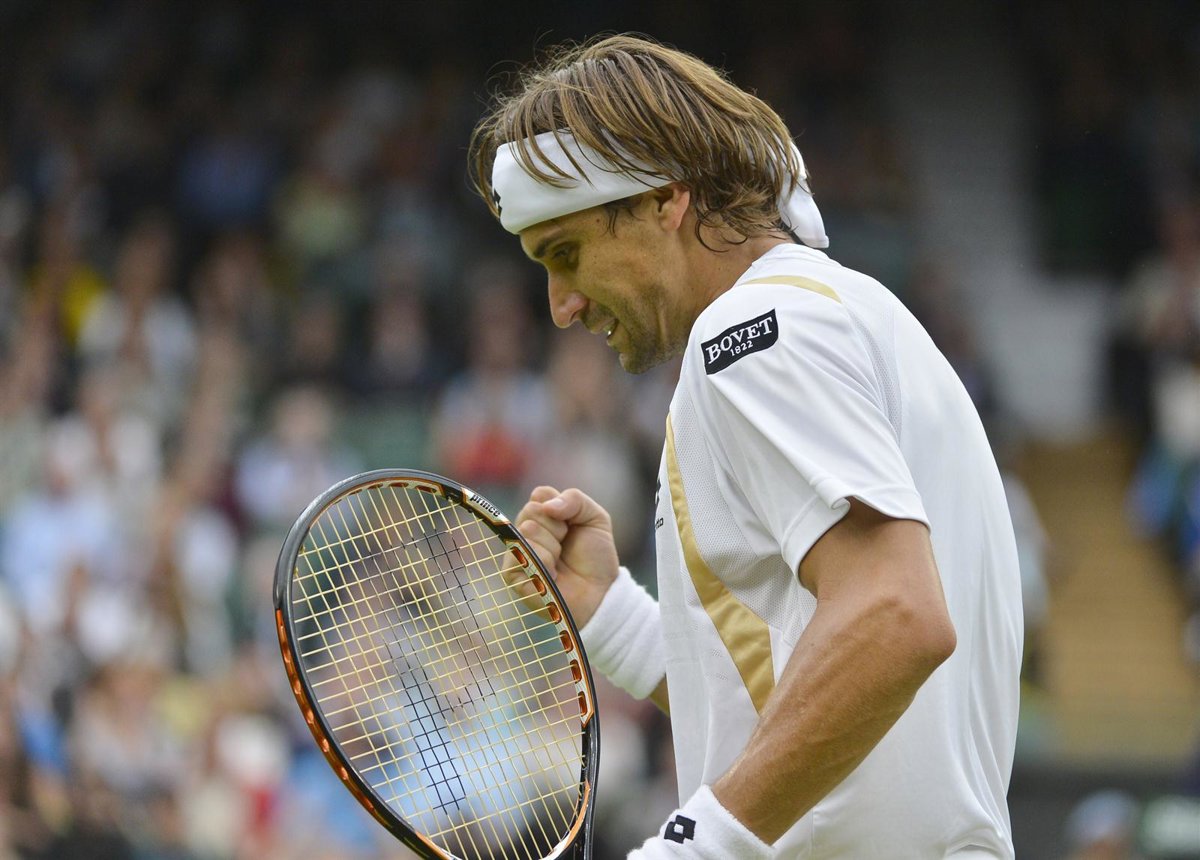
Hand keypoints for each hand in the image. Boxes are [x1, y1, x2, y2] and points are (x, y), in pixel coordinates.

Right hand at [515, 486, 619, 627]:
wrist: (599, 592)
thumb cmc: (596, 557)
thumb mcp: (595, 518)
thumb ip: (574, 499)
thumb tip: (548, 506)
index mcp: (542, 515)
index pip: (540, 494)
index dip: (560, 508)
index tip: (572, 525)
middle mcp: (525, 530)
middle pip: (532, 510)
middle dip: (558, 528)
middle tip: (566, 546)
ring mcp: (517, 551)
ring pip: (528, 529)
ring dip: (553, 547)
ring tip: (560, 563)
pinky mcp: (512, 573)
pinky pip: (524, 553)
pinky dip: (545, 563)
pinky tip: (553, 575)